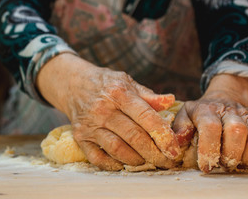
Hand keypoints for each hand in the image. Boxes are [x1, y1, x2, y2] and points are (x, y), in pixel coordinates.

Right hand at [37, 53, 179, 169]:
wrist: (73, 83)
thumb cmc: (106, 84)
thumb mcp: (127, 82)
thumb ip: (149, 95)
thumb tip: (171, 101)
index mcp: (119, 93)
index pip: (146, 116)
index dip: (163, 135)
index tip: (174, 149)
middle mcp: (103, 109)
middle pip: (134, 136)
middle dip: (154, 153)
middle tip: (167, 162)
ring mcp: (90, 124)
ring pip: (117, 149)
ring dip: (136, 159)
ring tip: (147, 161)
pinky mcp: (80, 136)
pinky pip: (96, 157)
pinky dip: (112, 164)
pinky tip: (123, 164)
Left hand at [173, 74, 247, 172]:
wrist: (224, 96)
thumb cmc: (202, 113)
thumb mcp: (185, 114)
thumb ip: (179, 128)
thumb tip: (177, 143)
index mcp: (207, 109)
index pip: (210, 127)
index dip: (208, 149)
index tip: (206, 166)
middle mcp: (231, 111)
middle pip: (237, 130)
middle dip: (231, 153)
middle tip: (225, 163)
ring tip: (240, 163)